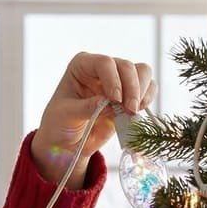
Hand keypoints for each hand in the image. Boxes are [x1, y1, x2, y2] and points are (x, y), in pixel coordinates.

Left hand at [31, 52, 155, 187]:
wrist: (66, 144)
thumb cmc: (59, 125)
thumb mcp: (66, 116)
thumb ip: (87, 107)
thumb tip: (108, 102)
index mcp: (82, 66)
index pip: (104, 63)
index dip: (113, 79)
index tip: (114, 99)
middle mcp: (102, 69)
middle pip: (126, 66)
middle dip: (131, 87)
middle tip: (129, 109)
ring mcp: (117, 81)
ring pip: (142, 72)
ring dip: (142, 91)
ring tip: (133, 110)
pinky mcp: (128, 96)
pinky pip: (148, 88)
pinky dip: (148, 98)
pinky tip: (139, 111)